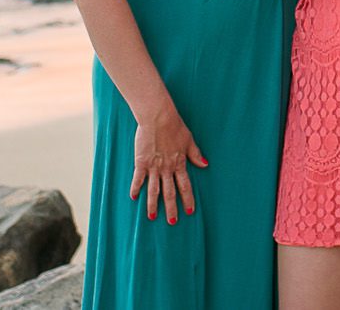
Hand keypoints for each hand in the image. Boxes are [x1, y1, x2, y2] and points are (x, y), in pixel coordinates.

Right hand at [130, 106, 207, 222]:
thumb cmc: (175, 126)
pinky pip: (138, 179)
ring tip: (152, 217)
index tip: (189, 211)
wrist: (158, 117)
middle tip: (172, 222)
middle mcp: (167, 168)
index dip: (187, 199)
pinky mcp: (141, 162)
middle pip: (169, 193)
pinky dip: (135, 188)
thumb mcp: (189, 140)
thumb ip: (196, 154)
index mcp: (179, 163)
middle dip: (171, 208)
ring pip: (154, 190)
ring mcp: (153, 167)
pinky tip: (134, 198)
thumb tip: (205, 165)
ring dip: (153, 204)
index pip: (185, 186)